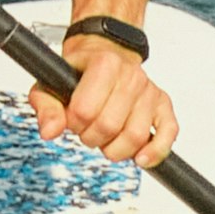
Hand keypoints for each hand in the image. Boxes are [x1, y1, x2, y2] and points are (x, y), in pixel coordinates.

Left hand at [55, 34, 177, 171]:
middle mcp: (132, 75)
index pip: (85, 111)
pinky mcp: (163, 105)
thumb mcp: (51, 84)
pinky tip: (140, 158)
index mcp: (105, 64)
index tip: (72, 118)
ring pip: (135, 136)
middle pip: (109, 127)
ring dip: (115, 149)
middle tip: (87, 129)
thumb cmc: (78, 73)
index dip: (73, 123)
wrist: (104, 54)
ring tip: (106, 138)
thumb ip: (46, 107)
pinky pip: (168, 133)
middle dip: (91, 137)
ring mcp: (150, 91)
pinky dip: (156, 151)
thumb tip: (50, 132)